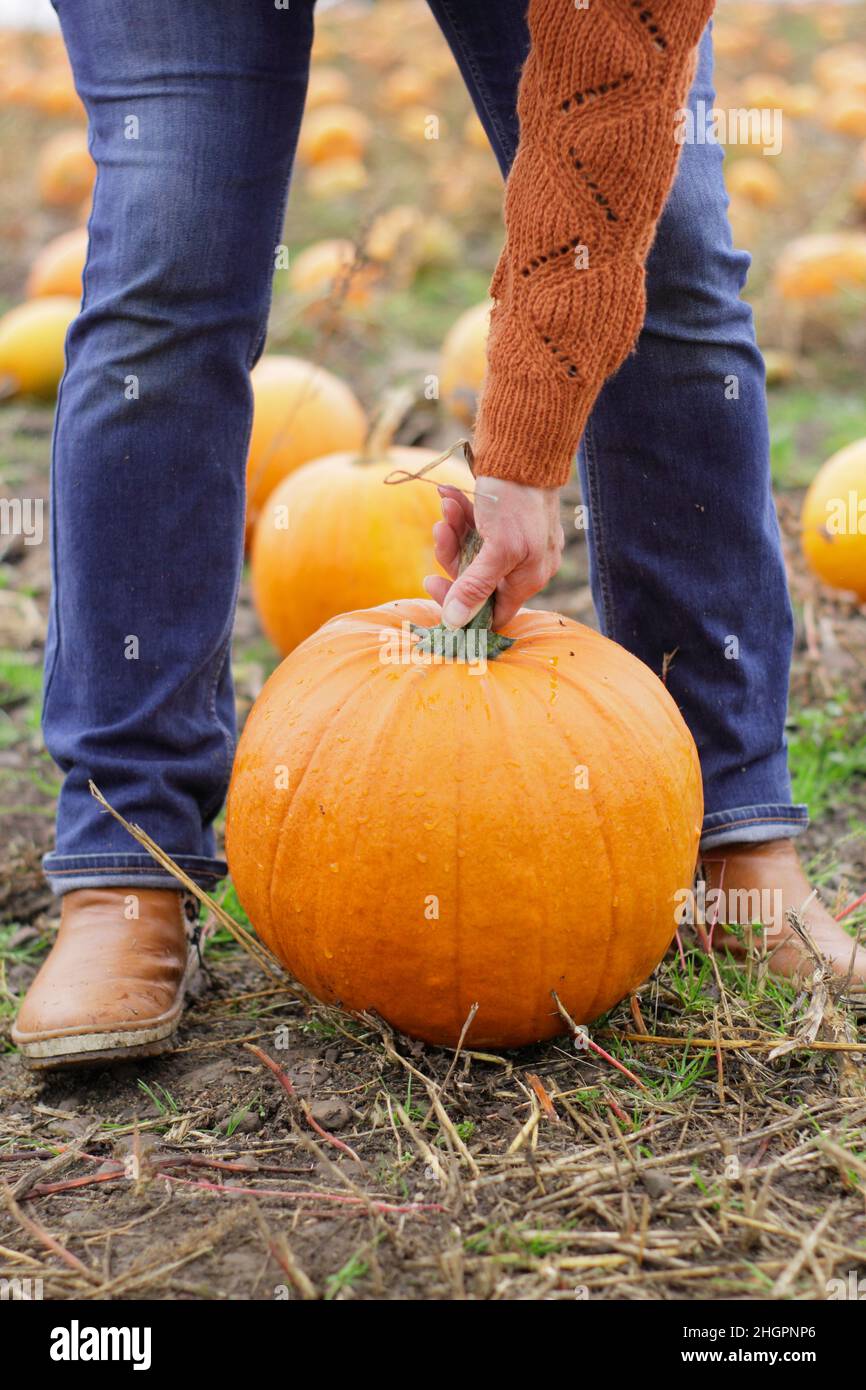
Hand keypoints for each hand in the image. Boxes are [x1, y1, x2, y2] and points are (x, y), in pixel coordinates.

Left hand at [423, 475, 564, 629]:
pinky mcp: (504, 521)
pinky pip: (475, 528)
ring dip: (453, 529)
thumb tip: (454, 622)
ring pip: (471, 550)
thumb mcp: (496, 549)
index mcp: (528, 578)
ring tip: (447, 504)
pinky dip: (460, 514)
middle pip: (475, 579)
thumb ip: (475, 587)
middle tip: (438, 532)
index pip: (492, 613)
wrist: (525, 447)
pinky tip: (449, 494)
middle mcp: (523, 564)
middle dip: (452, 553)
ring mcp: (514, 542)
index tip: (432, 582)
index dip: (461, 605)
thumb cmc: (516, 500)